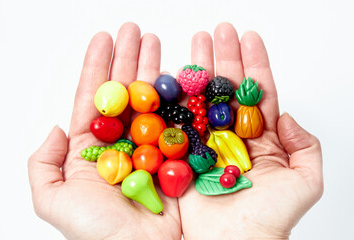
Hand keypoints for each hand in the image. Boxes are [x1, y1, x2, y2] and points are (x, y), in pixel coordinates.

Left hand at [28, 23, 180, 239]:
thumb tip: (56, 128)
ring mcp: (152, 147)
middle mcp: (123, 144)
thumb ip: (43, 165)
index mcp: (94, 149)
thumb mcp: (53, 201)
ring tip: (156, 43)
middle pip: (125, 93)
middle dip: (128, 59)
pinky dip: (179, 98)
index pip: (94, 98)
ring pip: (152, 101)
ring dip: (154, 70)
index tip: (104, 38)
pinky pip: (177, 121)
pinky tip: (178, 75)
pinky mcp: (178, 156)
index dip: (98, 67)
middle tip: (134, 31)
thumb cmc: (99, 234)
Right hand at [178, 23, 322, 239]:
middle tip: (218, 31)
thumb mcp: (305, 182)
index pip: (258, 93)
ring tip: (196, 44)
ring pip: (203, 101)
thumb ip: (306, 146)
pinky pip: (180, 124)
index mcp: (261, 140)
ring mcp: (206, 144)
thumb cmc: (269, 220)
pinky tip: (174, 76)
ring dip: (199, 72)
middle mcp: (233, 138)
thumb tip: (287, 116)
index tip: (248, 37)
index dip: (254, 64)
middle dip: (224, 58)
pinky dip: (177, 100)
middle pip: (228, 91)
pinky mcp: (183, 155)